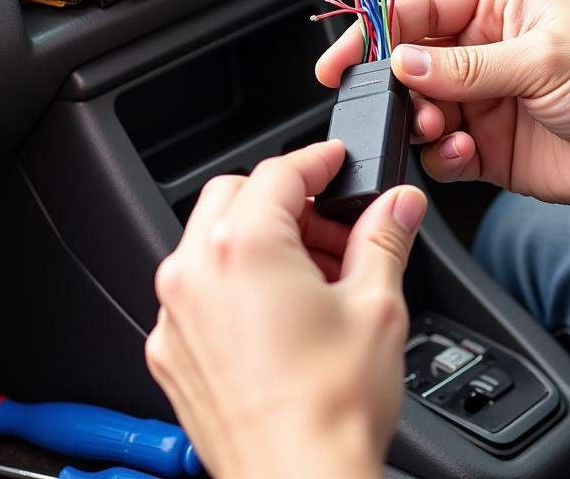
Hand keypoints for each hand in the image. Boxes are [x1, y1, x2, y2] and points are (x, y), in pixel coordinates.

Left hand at [145, 141, 426, 478]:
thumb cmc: (329, 409)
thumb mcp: (376, 306)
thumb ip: (385, 239)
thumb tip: (399, 205)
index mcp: (242, 246)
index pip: (279, 172)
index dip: (316, 160)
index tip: (335, 160)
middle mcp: (194, 271)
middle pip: (234, 197)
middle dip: (285, 200)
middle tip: (332, 227)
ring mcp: (175, 314)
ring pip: (210, 241)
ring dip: (257, 239)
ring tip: (312, 277)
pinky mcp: (170, 351)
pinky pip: (196, 290)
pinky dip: (231, 284)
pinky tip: (277, 314)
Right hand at [317, 0, 569, 214]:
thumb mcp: (543, 60)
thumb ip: (468, 67)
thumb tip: (407, 62)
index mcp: (496, 9)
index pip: (420, 8)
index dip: (379, 27)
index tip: (350, 53)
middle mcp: (482, 53)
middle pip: (411, 59)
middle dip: (396, 82)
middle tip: (394, 100)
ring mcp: (480, 101)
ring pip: (420, 108)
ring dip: (418, 121)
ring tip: (439, 127)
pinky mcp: (483, 147)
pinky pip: (440, 150)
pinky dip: (440, 154)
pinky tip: (463, 151)